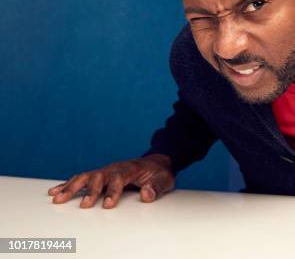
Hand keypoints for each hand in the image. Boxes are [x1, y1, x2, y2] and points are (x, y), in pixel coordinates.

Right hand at [47, 154, 174, 208]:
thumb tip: (146, 194)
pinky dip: (68, 184)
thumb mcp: (164, 180)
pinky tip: (55, 191)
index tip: (108, 205)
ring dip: (72, 187)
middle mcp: (115, 168)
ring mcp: (106, 171)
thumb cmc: (158, 173)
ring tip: (58, 198)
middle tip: (84, 206)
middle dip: (91, 191)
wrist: (155, 163)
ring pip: (86, 177)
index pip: (119, 178)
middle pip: (99, 177)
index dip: (113, 191)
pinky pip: (82, 178)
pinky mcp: (100, 176)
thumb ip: (156, 187)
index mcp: (130, 168)